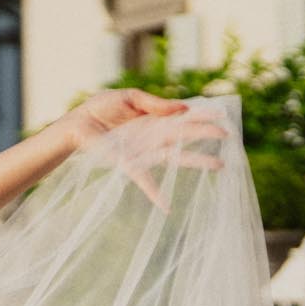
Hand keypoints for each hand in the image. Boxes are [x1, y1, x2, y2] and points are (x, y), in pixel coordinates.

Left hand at [61, 89, 228, 212]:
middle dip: (207, 135)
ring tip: (220, 166)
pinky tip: (167, 208)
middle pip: (186, 136)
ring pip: (176, 158)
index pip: (184, 116)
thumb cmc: (99, 109)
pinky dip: (156, 194)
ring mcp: (144, 150)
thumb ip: (154, 102)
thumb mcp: (128, 97)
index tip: (223, 114)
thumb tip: (182, 108)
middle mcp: (153, 135)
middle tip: (229, 135)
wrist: (75, 125)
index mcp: (154, 118)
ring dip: (198, 162)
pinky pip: (145, 181)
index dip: (203, 115)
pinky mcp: (130, 164)